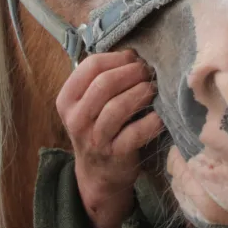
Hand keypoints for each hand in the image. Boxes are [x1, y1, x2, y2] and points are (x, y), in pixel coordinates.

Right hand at [56, 49, 163, 227]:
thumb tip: (134, 53)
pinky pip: (136, 132)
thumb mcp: (88, 104)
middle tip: (147, 72)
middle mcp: (76, 119)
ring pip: (118, 106)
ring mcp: (94, 138)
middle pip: (104, 84)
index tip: (134, 59)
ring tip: (152, 89)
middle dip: (131, 73)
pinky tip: (160, 114)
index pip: (90, 66)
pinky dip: (152, 120)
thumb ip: (102, 79)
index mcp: (67, 100)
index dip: (117, 58)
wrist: (99, 174)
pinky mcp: (115, 154)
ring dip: (141, 92)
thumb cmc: (98, 128)